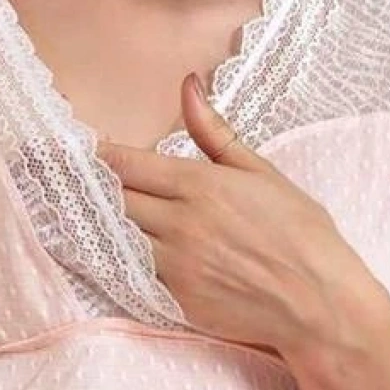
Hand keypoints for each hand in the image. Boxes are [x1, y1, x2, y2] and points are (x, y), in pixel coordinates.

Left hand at [98, 73, 378, 358]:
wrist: (320, 302)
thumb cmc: (301, 233)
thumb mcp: (262, 172)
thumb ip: (215, 133)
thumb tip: (187, 87)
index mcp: (201, 185)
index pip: (127, 164)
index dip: (98, 155)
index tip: (81, 150)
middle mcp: (181, 223)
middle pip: (113, 199)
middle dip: (92, 187)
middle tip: (69, 178)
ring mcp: (175, 265)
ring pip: (114, 236)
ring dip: (99, 223)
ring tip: (82, 211)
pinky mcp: (176, 299)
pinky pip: (130, 273)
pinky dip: (116, 257)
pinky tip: (107, 248)